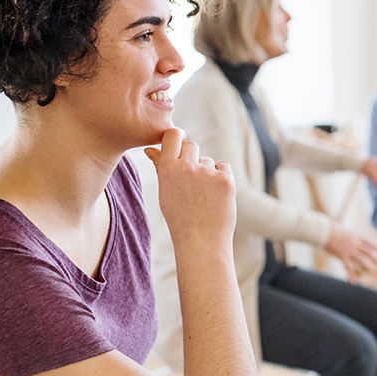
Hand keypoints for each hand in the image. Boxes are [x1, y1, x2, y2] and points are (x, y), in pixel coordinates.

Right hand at [145, 128, 235, 250]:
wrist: (200, 241)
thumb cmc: (180, 217)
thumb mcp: (165, 192)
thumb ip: (160, 167)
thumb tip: (151, 149)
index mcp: (168, 169)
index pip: (173, 134)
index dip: (177, 138)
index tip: (179, 147)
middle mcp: (187, 167)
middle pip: (192, 145)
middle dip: (192, 157)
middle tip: (192, 180)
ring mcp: (208, 172)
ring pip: (208, 161)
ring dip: (207, 172)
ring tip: (203, 196)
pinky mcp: (226, 179)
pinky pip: (223, 167)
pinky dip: (222, 177)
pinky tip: (215, 196)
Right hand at [324, 225, 376, 281]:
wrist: (324, 231)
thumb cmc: (330, 228)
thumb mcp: (341, 227)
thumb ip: (344, 232)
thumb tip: (340, 229)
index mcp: (355, 236)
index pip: (368, 241)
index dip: (374, 245)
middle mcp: (355, 244)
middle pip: (368, 252)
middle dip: (376, 258)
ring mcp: (350, 251)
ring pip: (362, 261)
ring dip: (368, 267)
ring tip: (374, 272)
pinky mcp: (342, 256)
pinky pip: (348, 267)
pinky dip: (351, 275)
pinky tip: (354, 282)